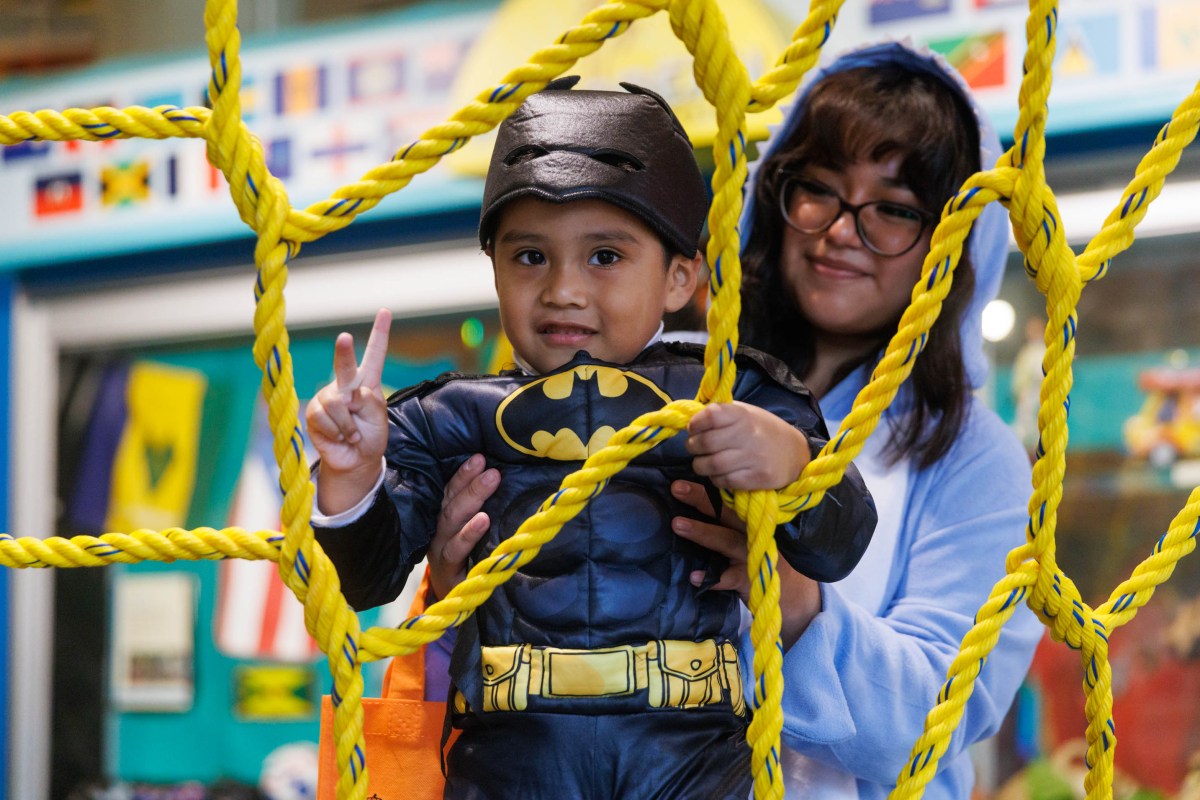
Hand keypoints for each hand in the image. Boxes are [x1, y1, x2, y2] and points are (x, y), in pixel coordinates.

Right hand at [306, 308, 391, 513]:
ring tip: (353, 434)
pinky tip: (340, 437)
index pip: (375, 354)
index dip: (380, 333)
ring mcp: (328, 397)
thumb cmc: (370, 437)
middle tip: (344, 337)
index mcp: (368, 382)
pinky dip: (337, 431)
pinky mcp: (314, 411)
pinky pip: (324, 417)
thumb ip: (369, 402)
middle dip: (342, 352)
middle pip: (344, 365)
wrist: (354, 461)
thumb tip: (349, 394)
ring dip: (348, 424)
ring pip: (337, 404)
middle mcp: (346, 385)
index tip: (385, 311)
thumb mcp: (379, 419)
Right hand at [428, 454, 500, 600]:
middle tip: (491, 467)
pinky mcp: (448, 570)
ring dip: (472, 498)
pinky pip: (456, 549)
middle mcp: (439, 531)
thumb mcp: (470, 535)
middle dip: (470, 482)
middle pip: (451, 502)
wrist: (454, 603)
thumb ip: (480, 512)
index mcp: (444, 520)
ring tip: (491, 480)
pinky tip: (483, 520)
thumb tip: (505, 483)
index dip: (463, 474)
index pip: (450, 491)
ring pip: (452, 520)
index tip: (480, 457)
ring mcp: (441, 550)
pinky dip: (469, 534)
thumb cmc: (466, 562)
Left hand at [670, 479, 820, 650]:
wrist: (790, 589)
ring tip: (678, 524)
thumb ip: (727, 518)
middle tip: (676, 489)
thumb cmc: (758, 553)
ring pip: (726, 540)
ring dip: (702, 532)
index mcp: (748, 517)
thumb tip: (690, 502)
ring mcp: (751, 554)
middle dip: (701, 500)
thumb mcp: (747, 532)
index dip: (703, 490)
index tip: (679, 482)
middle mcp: (751, 531)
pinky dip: (713, 578)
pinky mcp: (750, 578)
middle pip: (726, 512)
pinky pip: (729, 577)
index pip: (726, 499)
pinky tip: (695, 577)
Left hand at [685, 401, 810, 489]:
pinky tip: (719, 474)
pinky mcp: (758, 478)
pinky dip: (715, 479)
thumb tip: (689, 420)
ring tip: (703, 462)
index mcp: (743, 415)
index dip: (696, 423)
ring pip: (712, 465)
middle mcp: (748, 435)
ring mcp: (754, 457)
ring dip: (700, 465)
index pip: (710, 416)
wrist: (795, 452)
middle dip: (692, 446)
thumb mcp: (745, 413)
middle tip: (694, 447)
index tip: (693, 428)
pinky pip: (725, 481)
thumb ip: (720, 415)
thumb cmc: (762, 430)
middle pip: (706, 443)